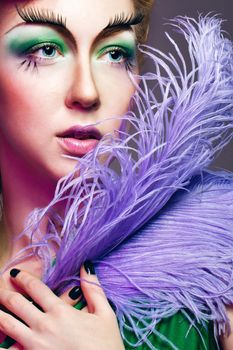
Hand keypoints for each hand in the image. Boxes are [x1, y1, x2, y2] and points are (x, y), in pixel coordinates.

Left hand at [0, 263, 124, 349]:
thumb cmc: (106, 345)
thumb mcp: (105, 314)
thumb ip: (93, 289)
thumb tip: (86, 266)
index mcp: (60, 311)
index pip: (36, 288)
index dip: (24, 278)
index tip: (15, 273)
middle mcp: (44, 326)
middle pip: (17, 304)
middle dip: (5, 293)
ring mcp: (34, 345)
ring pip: (7, 325)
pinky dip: (2, 344)